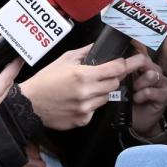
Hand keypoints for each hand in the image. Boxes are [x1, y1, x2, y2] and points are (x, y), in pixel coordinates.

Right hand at [19, 45, 144, 129]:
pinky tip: (78, 100)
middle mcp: (86, 93)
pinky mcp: (82, 120)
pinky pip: (96, 110)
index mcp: (83, 75)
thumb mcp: (64, 59)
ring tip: (86, 88)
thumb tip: (99, 46)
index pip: (116, 68)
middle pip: (115, 84)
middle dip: (113, 78)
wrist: (29, 104)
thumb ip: (85, 52)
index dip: (129, 64)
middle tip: (104, 74)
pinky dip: (92, 104)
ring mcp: (85, 108)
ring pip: (106, 98)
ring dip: (102, 91)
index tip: (137, 60)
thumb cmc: (45, 80)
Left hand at [130, 55, 166, 137]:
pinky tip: (137, 100)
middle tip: (126, 81)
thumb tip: (114, 63)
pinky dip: (141, 96)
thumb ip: (123, 73)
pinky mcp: (166, 95)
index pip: (141, 55)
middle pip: (146, 62)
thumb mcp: (123, 85)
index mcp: (146, 67)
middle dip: (133, 71)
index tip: (123, 55)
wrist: (138, 122)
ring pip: (152, 75)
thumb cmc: (130, 101)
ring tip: (133, 91)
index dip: (132, 54)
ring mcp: (163, 83)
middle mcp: (157, 72)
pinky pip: (151, 91)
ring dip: (139, 84)